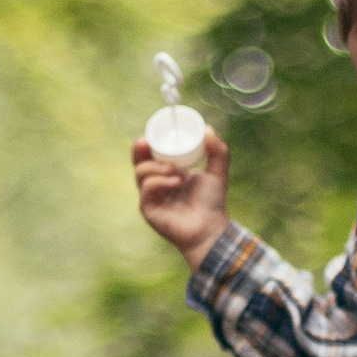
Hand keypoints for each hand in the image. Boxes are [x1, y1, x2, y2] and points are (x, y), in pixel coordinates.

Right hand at [131, 127, 231, 267]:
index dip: (148, 142)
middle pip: (138, 161)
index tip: (153, 132)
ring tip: (175, 171)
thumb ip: (217, 150)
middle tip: (147, 143)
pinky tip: (175, 183)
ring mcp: (151, 196)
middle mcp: (157, 182)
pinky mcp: (148, 209)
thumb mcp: (217, 172)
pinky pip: (146, 189)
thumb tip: (208, 128)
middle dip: (139, 149)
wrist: (210, 228)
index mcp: (168, 172)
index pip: (152, 153)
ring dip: (156, 167)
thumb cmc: (212, 203)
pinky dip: (158, 182)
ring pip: (141, 172)